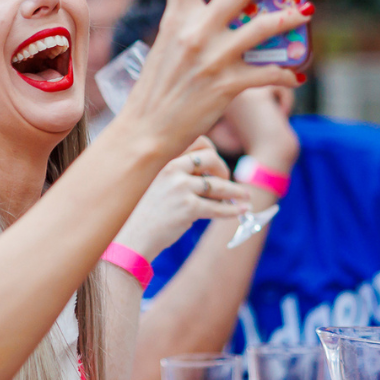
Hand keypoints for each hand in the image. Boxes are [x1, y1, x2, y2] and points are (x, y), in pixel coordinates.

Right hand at [115, 138, 248, 259]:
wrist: (134, 237)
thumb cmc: (147, 213)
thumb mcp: (159, 186)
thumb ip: (179, 176)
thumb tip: (211, 178)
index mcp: (165, 161)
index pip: (197, 142)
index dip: (212, 152)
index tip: (216, 166)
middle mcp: (172, 170)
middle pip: (211, 159)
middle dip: (224, 170)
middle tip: (226, 182)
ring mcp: (180, 188)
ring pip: (219, 186)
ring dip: (236, 192)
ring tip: (246, 197)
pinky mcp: (188, 208)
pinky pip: (217, 207)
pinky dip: (232, 210)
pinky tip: (241, 211)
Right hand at [118, 0, 310, 161]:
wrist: (144, 132)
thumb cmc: (158, 90)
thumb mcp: (170, 48)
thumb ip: (195, 26)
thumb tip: (235, 13)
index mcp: (174, 18)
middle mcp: (193, 33)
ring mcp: (211, 59)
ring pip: (263, 27)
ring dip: (290, 19)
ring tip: (304, 13)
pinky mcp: (227, 86)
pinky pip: (269, 71)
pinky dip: (286, 71)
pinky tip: (294, 72)